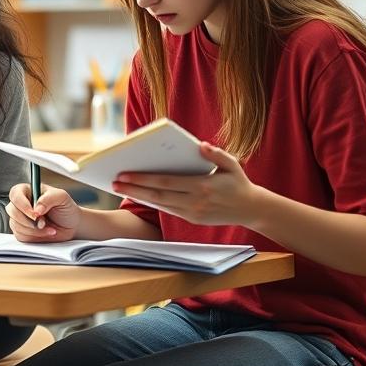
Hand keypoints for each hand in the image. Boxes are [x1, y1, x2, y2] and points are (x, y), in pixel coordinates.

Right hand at [7, 183, 80, 242]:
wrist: (72, 226)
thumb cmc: (66, 209)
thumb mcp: (62, 197)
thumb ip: (49, 198)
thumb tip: (36, 209)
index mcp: (28, 191)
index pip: (15, 194)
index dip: (22, 204)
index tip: (35, 214)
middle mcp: (22, 204)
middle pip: (12, 210)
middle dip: (29, 220)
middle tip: (43, 222)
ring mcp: (20, 219)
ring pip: (15, 225)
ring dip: (34, 230)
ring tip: (48, 228)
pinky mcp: (22, 232)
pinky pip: (20, 235)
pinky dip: (34, 236)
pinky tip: (45, 233)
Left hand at [111, 142, 261, 226]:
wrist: (251, 209)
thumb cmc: (238, 182)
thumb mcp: (232, 165)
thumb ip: (216, 155)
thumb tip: (201, 145)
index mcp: (202, 186)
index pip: (166, 182)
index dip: (144, 179)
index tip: (125, 173)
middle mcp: (195, 202)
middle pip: (158, 195)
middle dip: (134, 188)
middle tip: (114, 181)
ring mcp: (192, 213)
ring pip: (160, 205)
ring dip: (139, 196)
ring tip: (121, 187)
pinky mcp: (192, 219)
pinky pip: (167, 210)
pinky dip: (152, 203)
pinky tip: (139, 195)